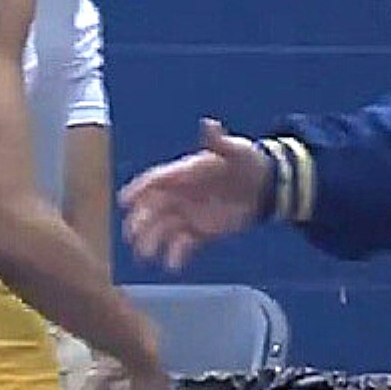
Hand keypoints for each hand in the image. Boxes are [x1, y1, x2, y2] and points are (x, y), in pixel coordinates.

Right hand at [121, 118, 270, 269]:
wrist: (266, 186)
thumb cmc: (247, 163)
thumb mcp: (236, 150)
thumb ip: (219, 141)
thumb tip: (209, 124)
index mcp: (183, 173)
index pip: (155, 181)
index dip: (138, 189)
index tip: (123, 201)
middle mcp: (180, 195)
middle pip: (152, 209)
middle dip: (140, 223)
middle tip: (132, 237)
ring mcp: (189, 215)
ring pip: (163, 230)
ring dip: (152, 242)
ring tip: (146, 257)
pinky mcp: (201, 232)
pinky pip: (184, 245)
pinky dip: (176, 255)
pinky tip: (173, 266)